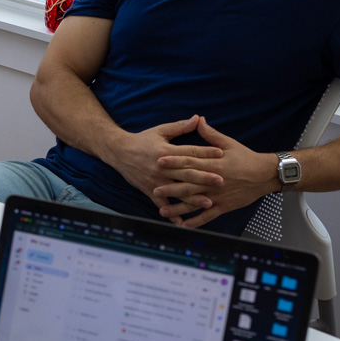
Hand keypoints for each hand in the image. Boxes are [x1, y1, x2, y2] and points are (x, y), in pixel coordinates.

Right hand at [107, 116, 223, 207]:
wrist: (118, 152)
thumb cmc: (141, 140)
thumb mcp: (160, 130)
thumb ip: (180, 126)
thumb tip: (198, 118)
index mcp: (165, 150)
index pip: (188, 152)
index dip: (205, 152)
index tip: (221, 154)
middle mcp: (161, 167)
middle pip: (186, 173)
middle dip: (204, 177)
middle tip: (221, 180)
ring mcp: (155, 181)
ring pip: (176, 190)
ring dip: (192, 198)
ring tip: (208, 202)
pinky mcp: (149, 190)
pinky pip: (162, 204)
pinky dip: (171, 214)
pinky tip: (183, 221)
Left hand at [152, 117, 277, 227]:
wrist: (265, 175)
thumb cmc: (246, 158)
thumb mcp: (229, 143)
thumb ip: (210, 134)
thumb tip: (198, 120)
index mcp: (213, 163)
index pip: (189, 162)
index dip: (173, 162)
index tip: (158, 161)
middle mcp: (213, 181)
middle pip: (188, 184)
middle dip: (170, 187)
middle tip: (154, 189)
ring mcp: (218, 195)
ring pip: (194, 202)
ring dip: (178, 207)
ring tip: (162, 210)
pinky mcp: (224, 206)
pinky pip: (207, 216)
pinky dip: (195, 221)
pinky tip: (183, 224)